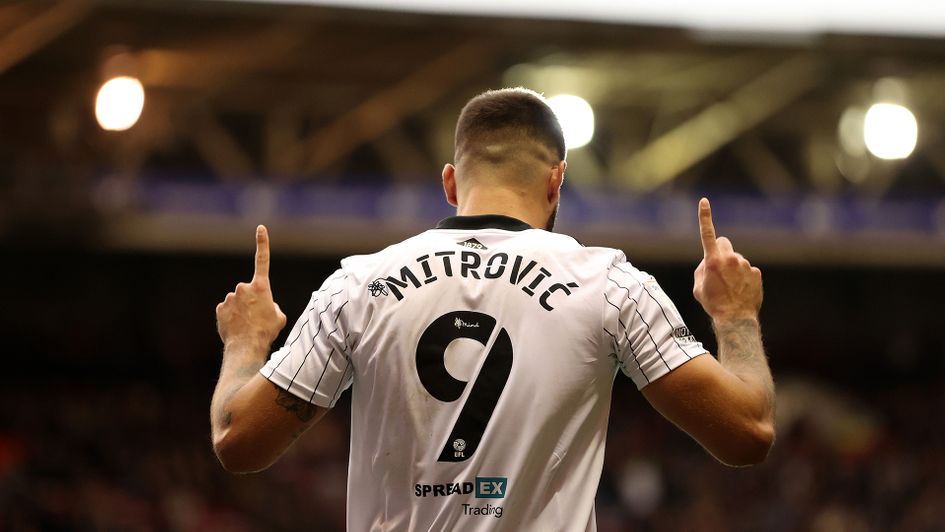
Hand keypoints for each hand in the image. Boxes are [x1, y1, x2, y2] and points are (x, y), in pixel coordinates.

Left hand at [216, 225, 287, 347]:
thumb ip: (271, 306)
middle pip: (249, 291)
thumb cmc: (266, 331)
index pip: (263, 260)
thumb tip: (264, 306)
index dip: (262, 243)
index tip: (260, 228)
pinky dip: (232, 317)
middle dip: (252, 301)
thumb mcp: (279, 317)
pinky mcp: (220, 308)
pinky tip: (236, 328)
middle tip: (257, 318)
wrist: (247, 347)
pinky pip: (228, 310)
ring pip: (238, 301)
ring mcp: (230, 298)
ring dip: (242, 310)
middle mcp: (244, 288)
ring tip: (247, 325)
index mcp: (261, 287)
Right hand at [693, 198, 762, 321]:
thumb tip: (709, 262)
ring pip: (736, 259)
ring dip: (733, 267)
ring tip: (731, 287)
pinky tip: (741, 290)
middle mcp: (730, 259)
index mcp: (712, 261)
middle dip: (720, 251)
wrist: (735, 319)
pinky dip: (744, 277)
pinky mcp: (756, 272)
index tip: (704, 201)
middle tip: (719, 268)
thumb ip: (702, 270)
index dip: (704, 216)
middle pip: (724, 243)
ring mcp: (745, 265)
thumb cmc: (713, 304)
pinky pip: (747, 270)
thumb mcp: (698, 288)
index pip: (707, 233)